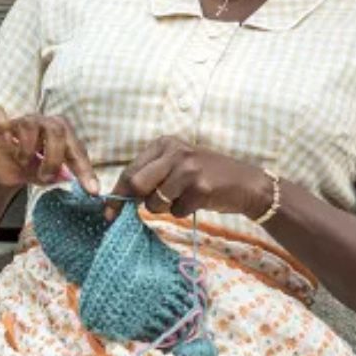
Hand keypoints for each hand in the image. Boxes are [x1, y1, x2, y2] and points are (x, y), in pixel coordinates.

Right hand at [0, 107, 99, 193]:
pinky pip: (1, 118)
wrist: (2, 167)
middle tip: (46, 177)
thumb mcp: (44, 177)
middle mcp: (45, 123)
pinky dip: (2, 128)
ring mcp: (23, 120)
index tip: (92, 190)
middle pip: (57, 132)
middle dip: (53, 159)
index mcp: (62, 134)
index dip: (85, 170)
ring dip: (27, 151)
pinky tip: (5, 141)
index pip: (77, 150)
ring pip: (30, 126)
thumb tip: (74, 180)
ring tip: (24, 162)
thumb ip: (58, 176)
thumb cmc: (28, 168)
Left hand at [109, 136, 274, 219]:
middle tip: (135, 212)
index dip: (117, 193)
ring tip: (183, 197)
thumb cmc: (206, 176)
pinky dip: (184, 212)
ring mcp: (188, 169)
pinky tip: (198, 201)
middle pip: (136, 184)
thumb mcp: (177, 164)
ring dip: (165, 208)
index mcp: (164, 144)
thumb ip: (150, 175)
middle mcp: (175, 152)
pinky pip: (176, 211)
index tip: (108, 212)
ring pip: (154, 202)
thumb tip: (119, 197)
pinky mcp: (200, 188)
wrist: (247, 183)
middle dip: (134, 202)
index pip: (130, 170)